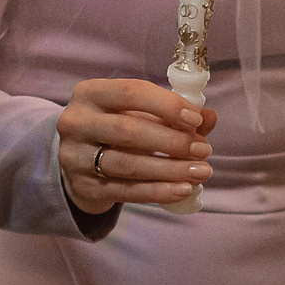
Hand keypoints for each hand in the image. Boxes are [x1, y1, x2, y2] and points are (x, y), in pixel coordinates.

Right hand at [55, 78, 216, 215]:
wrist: (78, 162)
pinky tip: (183, 190)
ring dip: (170, 169)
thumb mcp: (136, 113)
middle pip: (129, 131)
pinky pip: (126, 190)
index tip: (196, 120)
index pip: (132, 93)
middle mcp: (76, 122)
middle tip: (204, 150)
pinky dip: (158, 191)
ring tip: (201, 172)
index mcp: (90, 93)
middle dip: (172, 141)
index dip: (167, 105)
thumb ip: (171, 114)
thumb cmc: (114, 128)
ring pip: (128, 165)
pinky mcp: (83, 187)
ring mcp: (75, 157)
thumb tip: (209, 117)